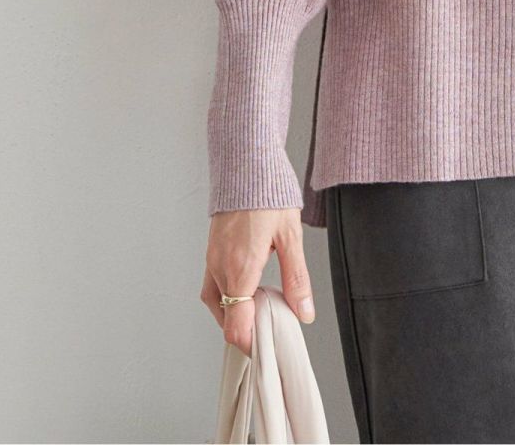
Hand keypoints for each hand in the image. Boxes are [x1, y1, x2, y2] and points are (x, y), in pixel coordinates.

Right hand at [201, 208, 315, 357]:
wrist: (246, 165)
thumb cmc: (269, 196)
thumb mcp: (291, 236)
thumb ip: (297, 278)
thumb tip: (304, 312)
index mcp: (241, 269)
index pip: (236, 326)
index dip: (250, 345)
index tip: (266, 348)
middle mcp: (220, 268)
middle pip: (226, 319)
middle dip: (246, 329)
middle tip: (272, 325)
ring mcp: (212, 260)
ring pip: (217, 305)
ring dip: (236, 314)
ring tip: (262, 308)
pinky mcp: (210, 253)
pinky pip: (212, 288)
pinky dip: (227, 298)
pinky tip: (246, 290)